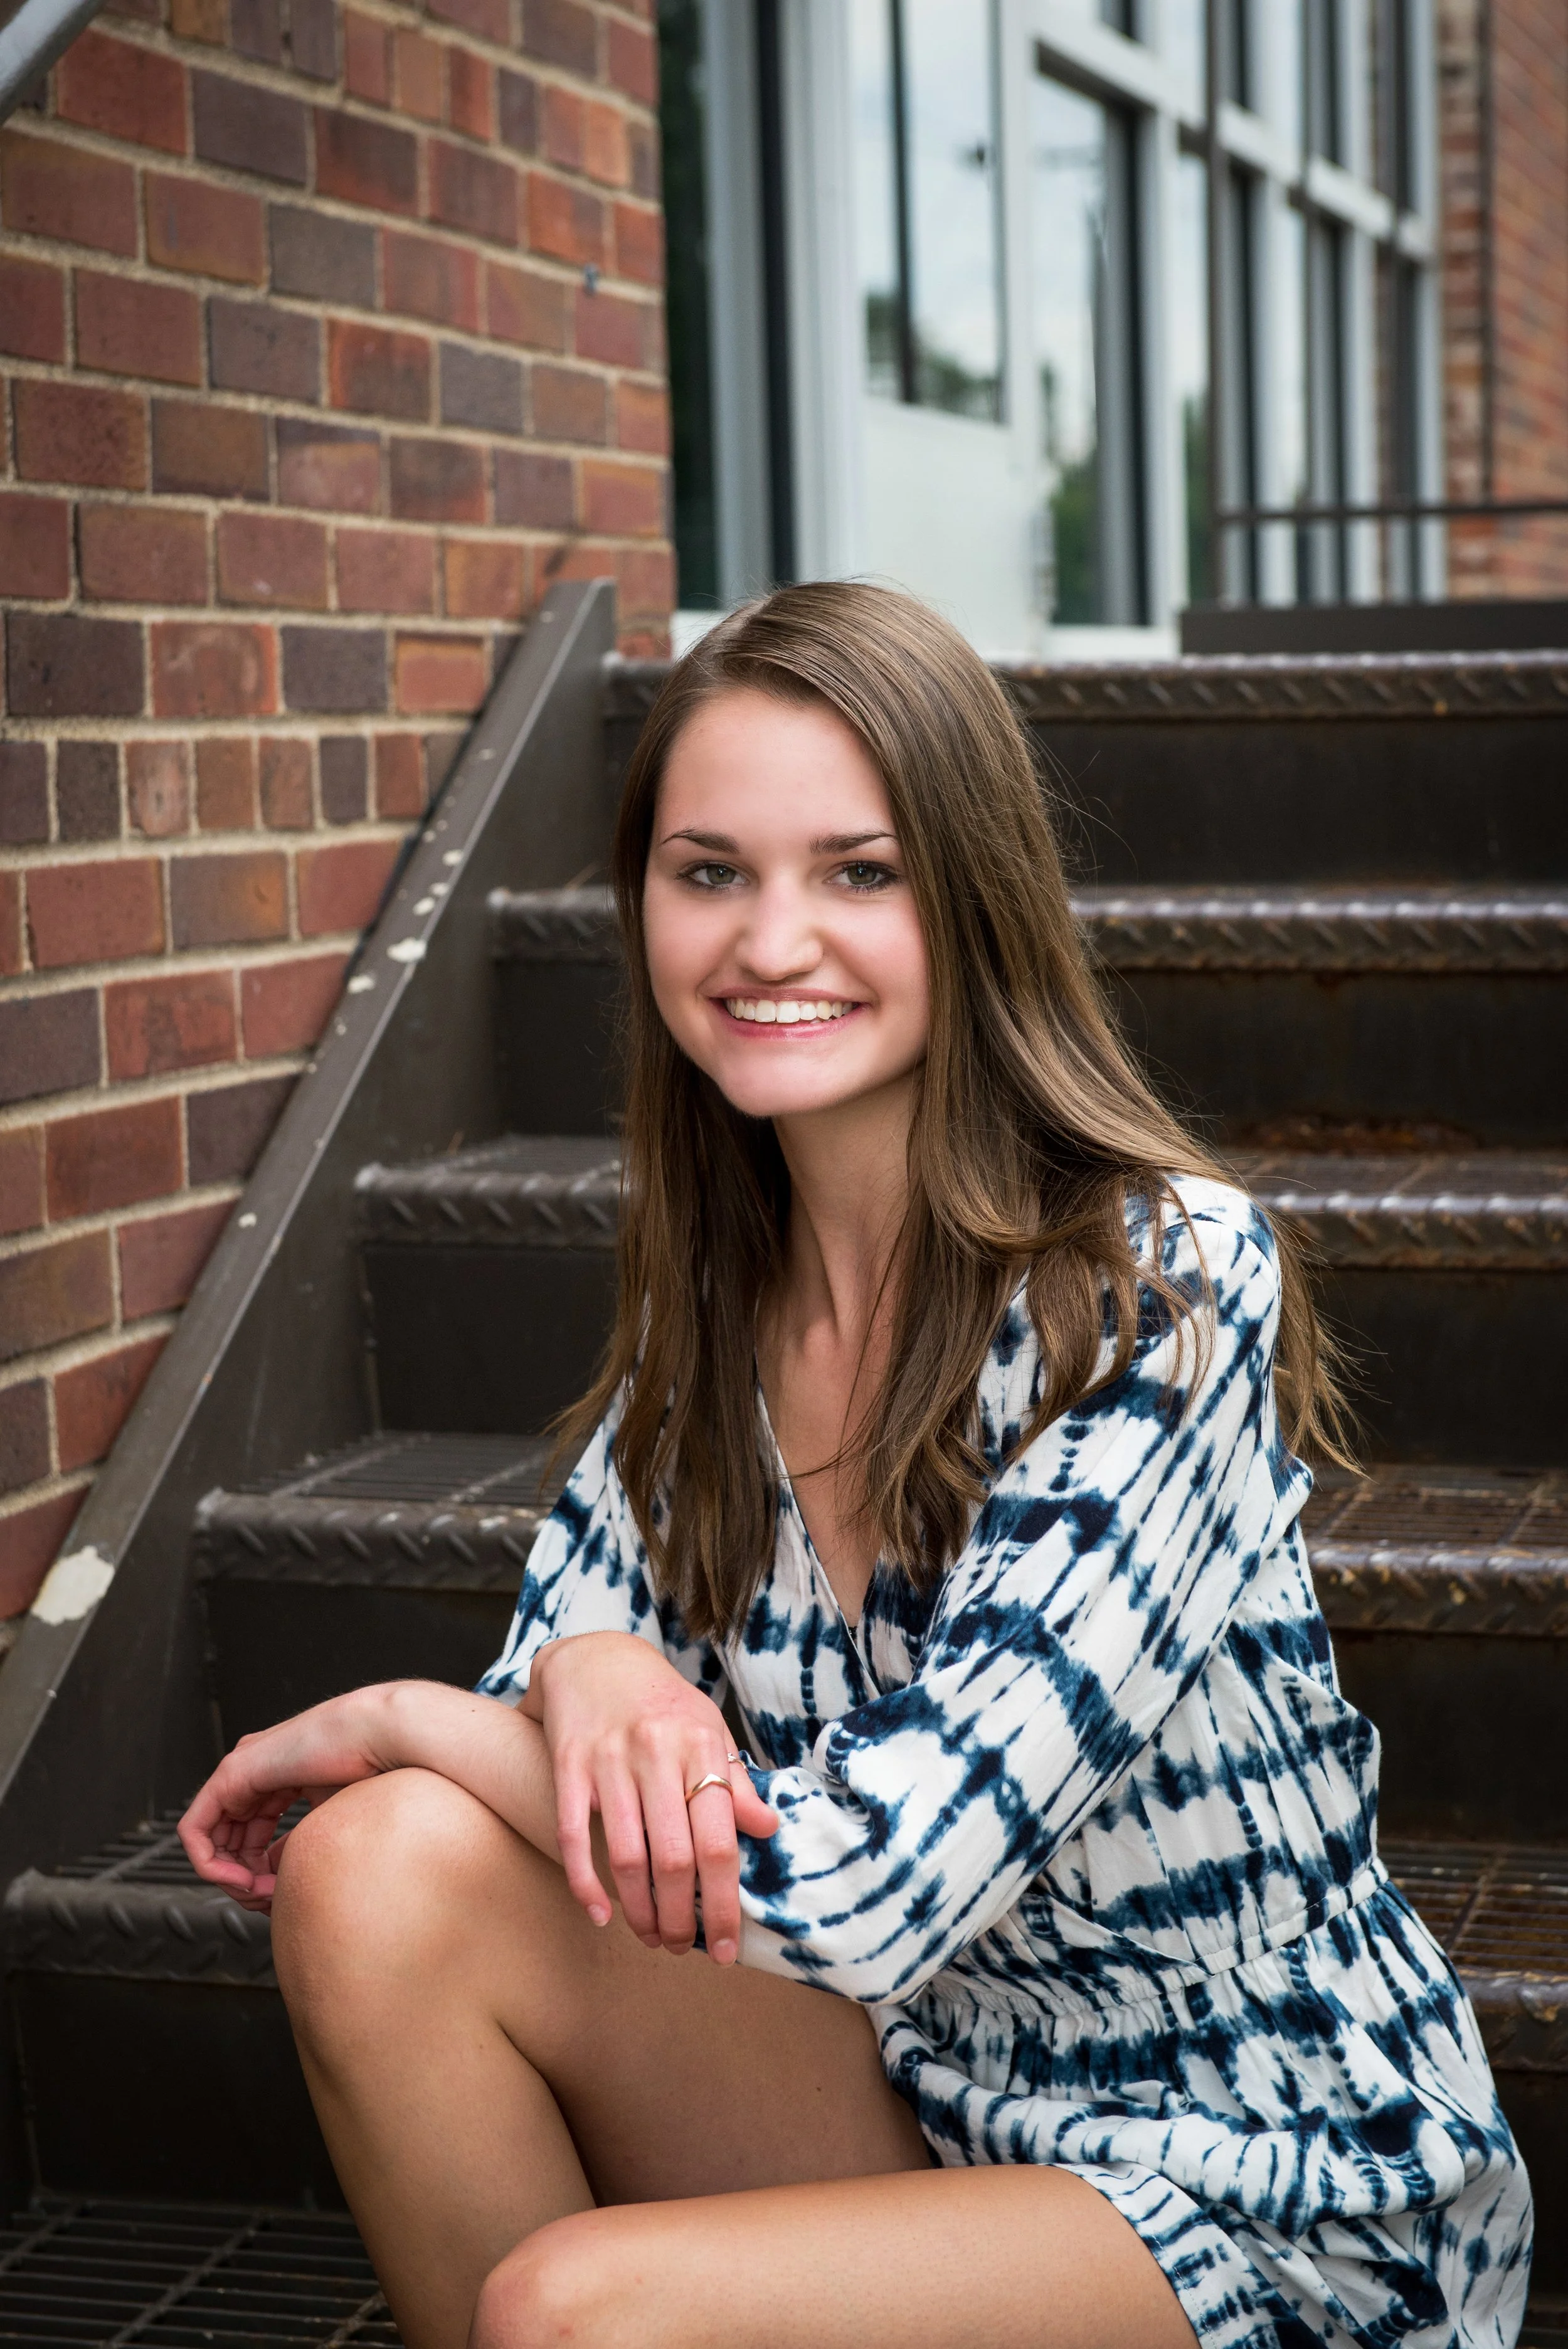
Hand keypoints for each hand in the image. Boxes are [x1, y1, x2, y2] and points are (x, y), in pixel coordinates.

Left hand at [179, 1683, 402, 1911]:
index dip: (259, 1875)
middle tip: (266, 1901)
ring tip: (260, 1894)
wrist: (378, 1735)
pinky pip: (195, 1831)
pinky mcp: (230, 1774)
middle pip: (227, 1844)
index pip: (250, 1839)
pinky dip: (210, 1863)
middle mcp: (251, 1775)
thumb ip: (299, 1845)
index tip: (279, 1894)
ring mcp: (238, 1772)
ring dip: (229, 1879)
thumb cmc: (371, 1768)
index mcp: (275, 1781)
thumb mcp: (328, 1819)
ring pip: (207, 1842)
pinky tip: (241, 1880)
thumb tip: (278, 1879)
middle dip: (242, 1881)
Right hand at [525, 1633, 775, 1964]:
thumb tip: (767, 1830)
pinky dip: (586, 1883)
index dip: (725, 1903)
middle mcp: (656, 1753)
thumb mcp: (708, 1729)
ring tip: (652, 1937)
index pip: (720, 1841)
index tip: (730, 1946)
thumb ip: (735, 1782)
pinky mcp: (568, 1766)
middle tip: (685, 1948)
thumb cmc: (661, 1703)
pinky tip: (600, 1914)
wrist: (594, 1657)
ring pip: (628, 1857)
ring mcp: (609, 1761)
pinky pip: (575, 1837)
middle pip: (675, 1858)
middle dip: (683, 1919)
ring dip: (641, 1911)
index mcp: (700, 1745)